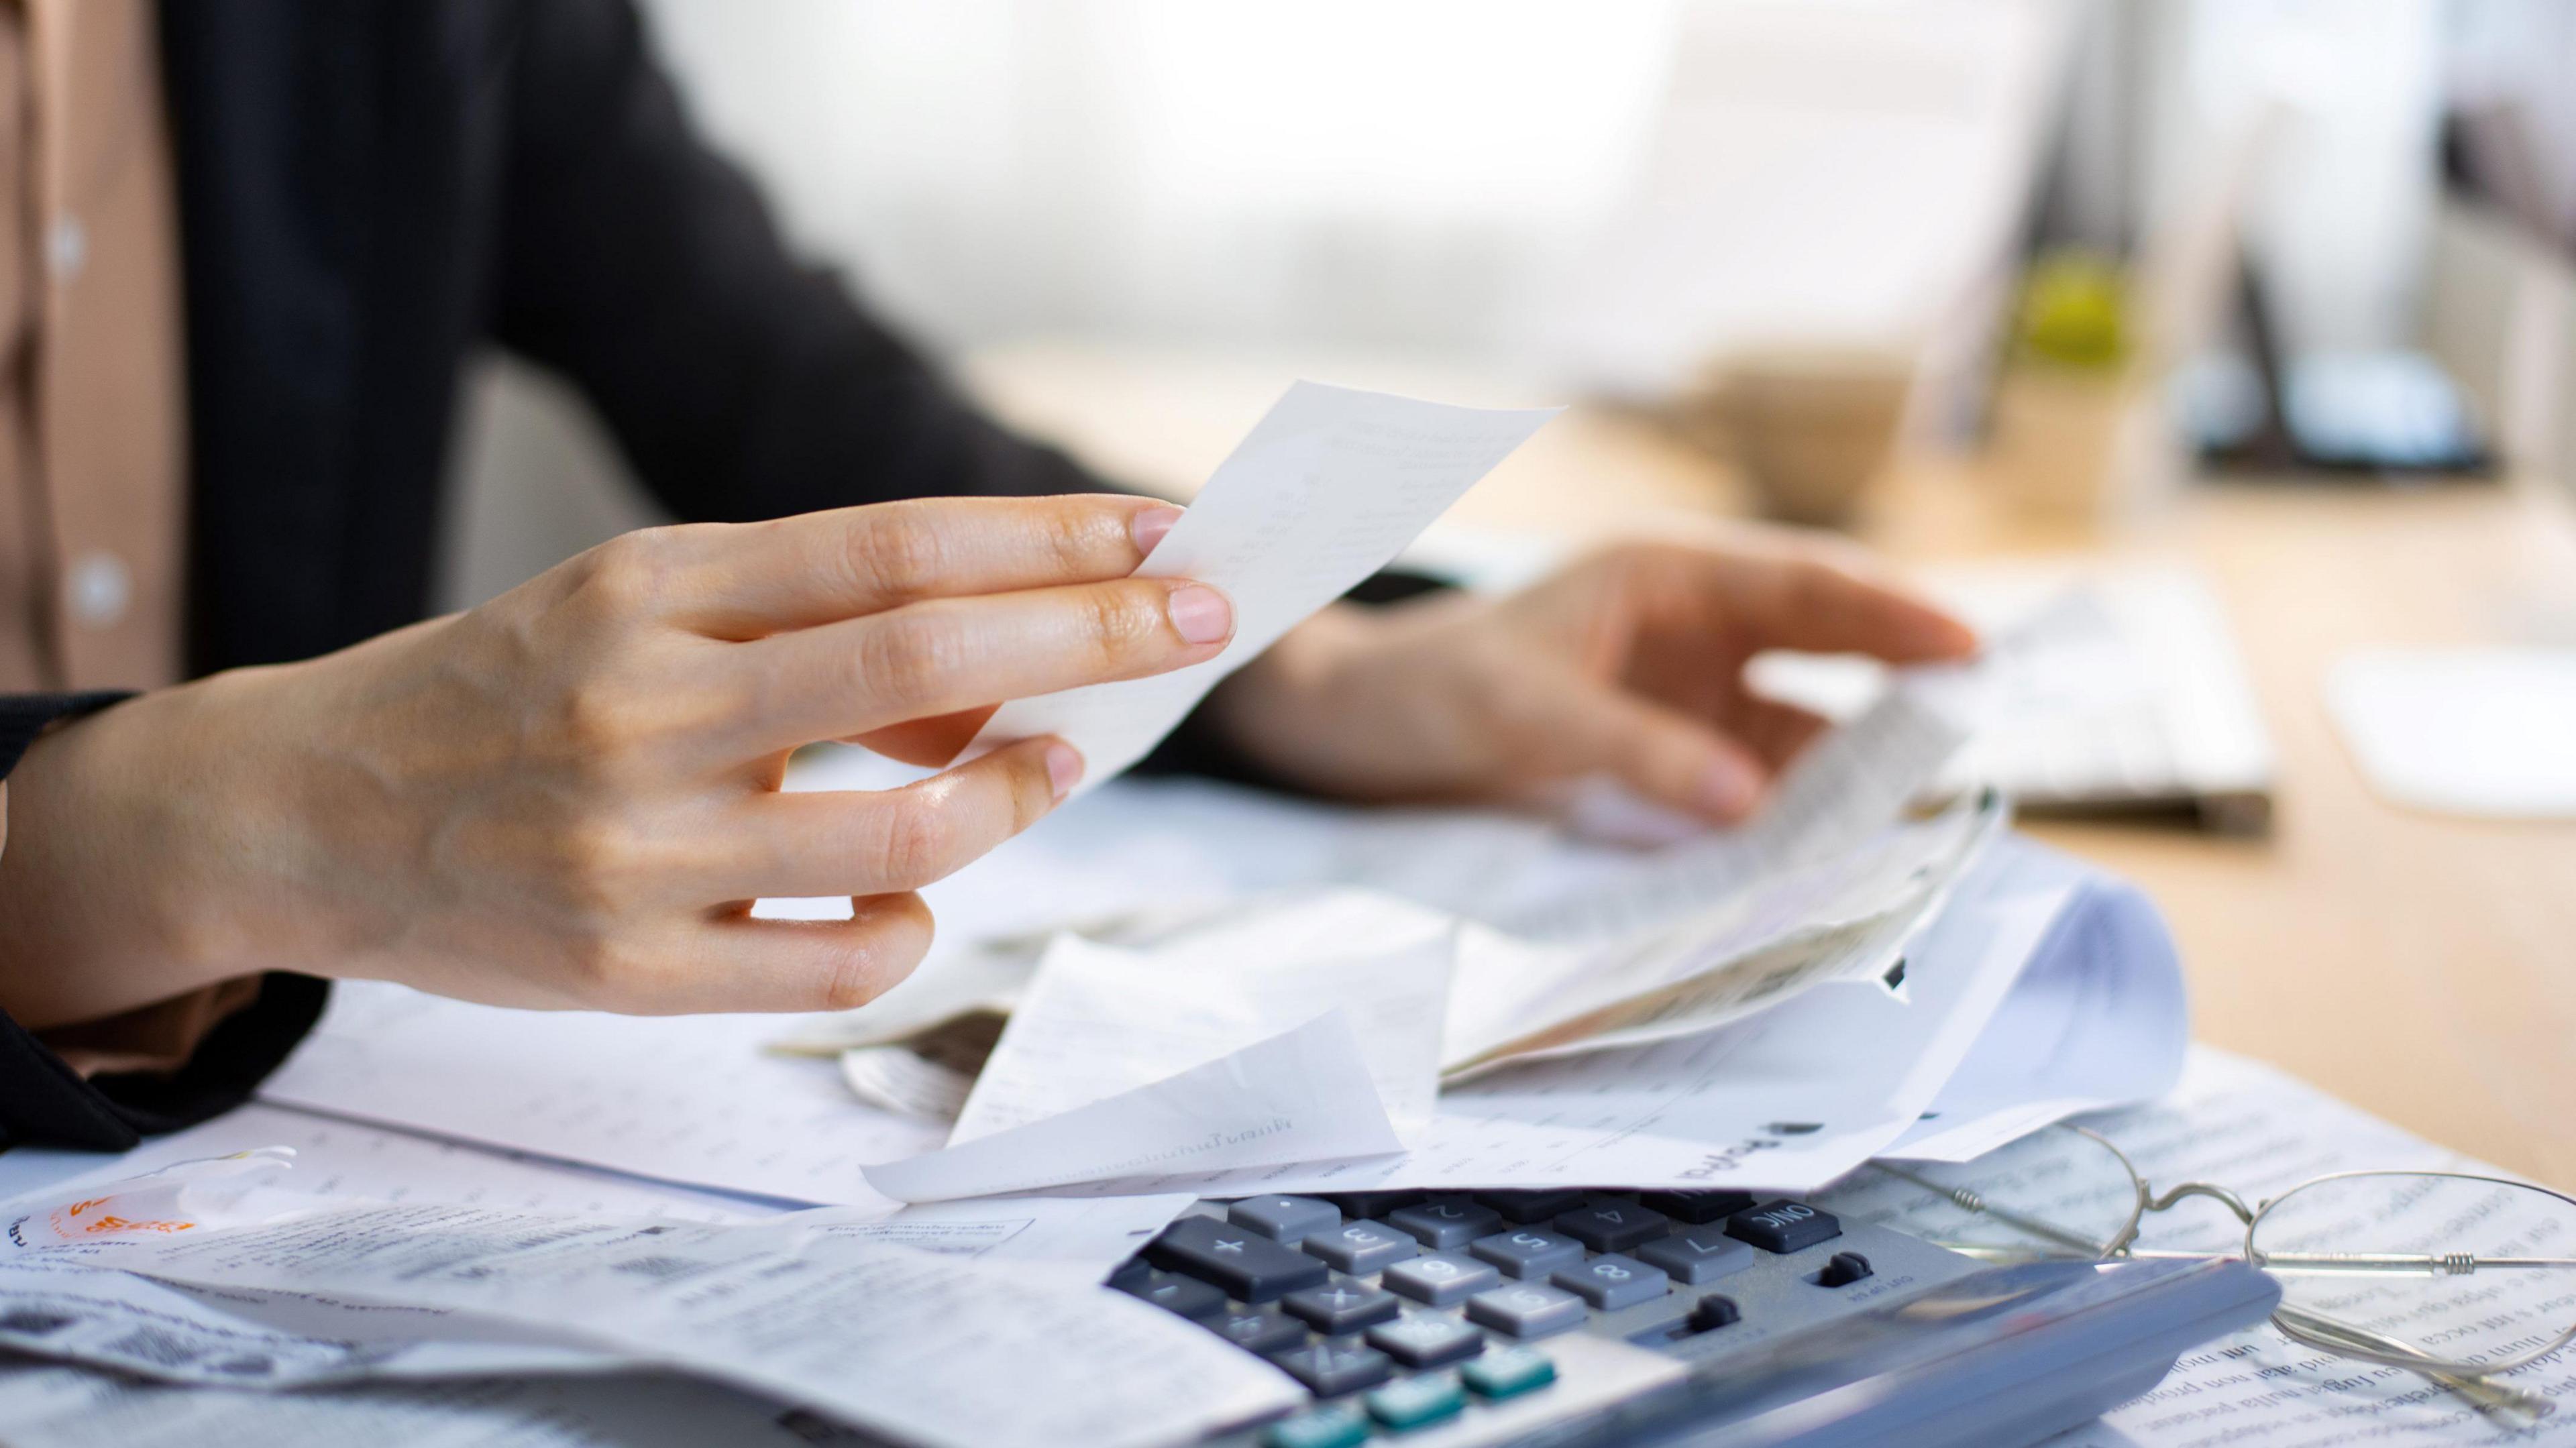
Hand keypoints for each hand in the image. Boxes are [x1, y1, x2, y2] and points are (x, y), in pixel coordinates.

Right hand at [0, 495, 1231, 1025]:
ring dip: (1015, 795)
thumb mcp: (635, 613)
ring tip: (1064, 764)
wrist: (301, 808)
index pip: (888, 545)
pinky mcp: (621, 970)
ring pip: (898, 834)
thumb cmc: (505, 695)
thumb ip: (807, 632)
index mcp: (648, 588)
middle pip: (919, 656)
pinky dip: (909, 932)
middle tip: (1204, 619)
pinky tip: (916, 904)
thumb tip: (1011, 674)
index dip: (1042, 538)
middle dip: (1090, 634)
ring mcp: (633, 848)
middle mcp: (643, 703)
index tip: (1160, 530)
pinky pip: (830, 965)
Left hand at [1205, 530, 1973, 822]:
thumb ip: (1637, 753)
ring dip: (1855, 765)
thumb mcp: (1525, 711)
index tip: (1969, 649)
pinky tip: (1836, 848)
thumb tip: (1750, 804)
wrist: (1355, 730)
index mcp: (1665, 572)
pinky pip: (1757, 778)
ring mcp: (1690, 691)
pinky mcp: (1674, 753)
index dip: (1892, 614)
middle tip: (1986, 730)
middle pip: (1827, 646)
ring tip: (1923, 812)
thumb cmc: (1426, 688)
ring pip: (1802, 722)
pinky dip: (1797, 811)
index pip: (1802, 583)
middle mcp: (1694, 625)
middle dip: (1906, 683)